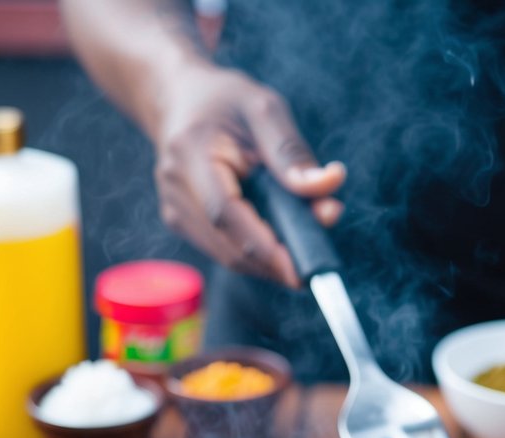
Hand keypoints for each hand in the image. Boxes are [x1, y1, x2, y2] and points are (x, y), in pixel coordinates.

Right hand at [156, 64, 345, 285]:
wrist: (177, 100)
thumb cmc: (224, 100)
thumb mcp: (263, 107)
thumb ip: (292, 151)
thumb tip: (329, 186)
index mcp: (190, 153)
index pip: (225, 213)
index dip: (264, 247)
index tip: (301, 270)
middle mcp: (176, 189)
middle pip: (229, 246)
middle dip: (277, 261)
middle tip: (317, 260)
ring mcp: (175, 211)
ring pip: (228, 256)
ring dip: (271, 262)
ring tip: (305, 246)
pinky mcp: (182, 224)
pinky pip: (224, 250)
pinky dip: (257, 254)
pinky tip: (280, 241)